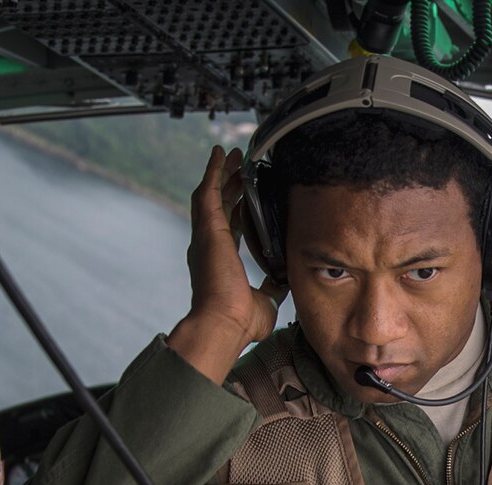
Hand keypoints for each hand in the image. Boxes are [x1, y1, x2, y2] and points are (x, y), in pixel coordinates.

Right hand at [169, 146, 285, 377]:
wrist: (224, 324)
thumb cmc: (241, 322)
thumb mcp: (267, 300)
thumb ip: (274, 287)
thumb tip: (285, 280)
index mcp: (220, 260)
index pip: (229, 227)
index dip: (236, 210)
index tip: (245, 197)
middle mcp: (209, 245)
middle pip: (219, 205)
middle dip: (229, 184)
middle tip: (239, 166)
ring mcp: (206, 236)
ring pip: (212, 194)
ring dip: (222, 173)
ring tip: (231, 155)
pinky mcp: (208, 229)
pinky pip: (208, 191)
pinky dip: (213, 171)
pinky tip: (220, 154)